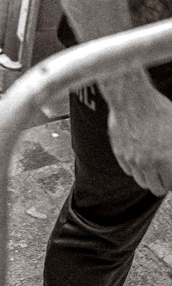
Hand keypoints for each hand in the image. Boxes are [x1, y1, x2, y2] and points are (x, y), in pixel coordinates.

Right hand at [105, 76, 171, 194]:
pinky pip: (128, 169)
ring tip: (152, 164)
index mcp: (166, 160)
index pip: (170, 185)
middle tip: (164, 172)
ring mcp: (131, 158)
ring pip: (140, 181)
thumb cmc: (158, 110)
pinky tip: (139, 155)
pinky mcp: (119, 151)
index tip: (171, 173)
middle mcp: (148, 163)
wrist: (132, 96)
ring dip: (148, 176)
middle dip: (162, 182)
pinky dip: (134, 167)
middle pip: (155, 188)